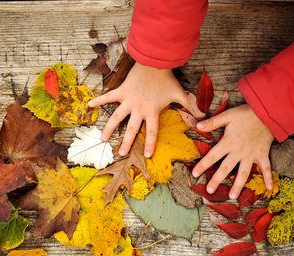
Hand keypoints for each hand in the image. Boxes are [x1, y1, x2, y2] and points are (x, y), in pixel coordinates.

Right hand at [88, 62, 203, 156]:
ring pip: (117, 117)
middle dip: (127, 143)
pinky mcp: (121, 91)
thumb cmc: (167, 79)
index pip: (152, 132)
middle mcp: (138, 109)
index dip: (150, 144)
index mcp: (152, 112)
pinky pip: (108, 97)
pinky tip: (89, 105)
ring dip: (110, 128)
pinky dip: (99, 100)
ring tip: (103, 139)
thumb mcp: (180, 94)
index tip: (148, 155)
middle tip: (121, 154)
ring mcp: (128, 101)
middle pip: (132, 129)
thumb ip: (191, 107)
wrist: (155, 61)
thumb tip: (204, 117)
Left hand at [192, 104, 273, 198]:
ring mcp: (251, 155)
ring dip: (238, 185)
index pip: (212, 156)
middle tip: (209, 191)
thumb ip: (213, 123)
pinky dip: (268, 178)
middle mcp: (238, 152)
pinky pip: (266, 168)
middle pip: (226, 168)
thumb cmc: (246, 114)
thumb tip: (198, 126)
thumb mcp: (227, 116)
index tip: (194, 174)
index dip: (203, 165)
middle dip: (217, 180)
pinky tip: (269, 188)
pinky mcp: (262, 155)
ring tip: (233, 196)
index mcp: (228, 143)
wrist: (268, 113)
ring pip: (244, 173)